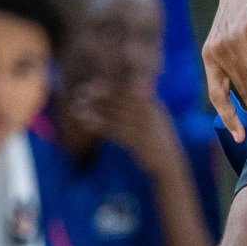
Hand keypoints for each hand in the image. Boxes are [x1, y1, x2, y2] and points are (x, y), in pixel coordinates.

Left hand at [67, 81, 182, 176]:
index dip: (111, 85)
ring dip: (95, 109)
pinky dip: (99, 124)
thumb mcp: (155, 120)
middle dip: (100, 94)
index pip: (130, 91)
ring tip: (76, 107)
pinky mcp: (138, 142)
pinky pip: (114, 131)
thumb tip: (132, 93)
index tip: (94, 82)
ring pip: (115, 115)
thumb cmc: (159, 141)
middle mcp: (149, 114)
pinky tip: (85, 121)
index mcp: (153, 106)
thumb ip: (144, 106)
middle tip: (81, 90)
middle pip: (121, 100)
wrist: (170, 164)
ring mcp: (144, 127)